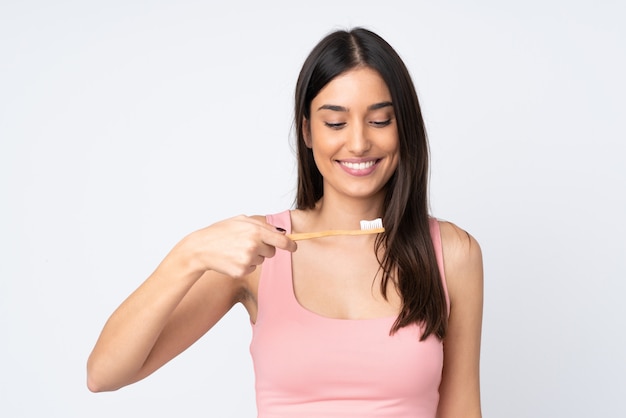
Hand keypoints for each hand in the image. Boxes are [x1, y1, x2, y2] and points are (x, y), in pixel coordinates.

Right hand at [177, 215, 296, 277]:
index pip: (281, 241)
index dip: (290, 245)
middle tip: (248, 244)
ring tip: (236, 250)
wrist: (200, 248)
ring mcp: (248, 260)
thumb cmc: (220, 232)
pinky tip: (232, 258)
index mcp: (255, 231)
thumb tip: (280, 232)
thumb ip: (261, 225)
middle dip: (265, 248)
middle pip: (272, 252)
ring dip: (253, 256)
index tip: (294, 247)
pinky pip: (252, 268)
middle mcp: (253, 245)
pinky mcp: (242, 271)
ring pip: (262, 260)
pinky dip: (245, 265)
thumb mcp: (240, 220)